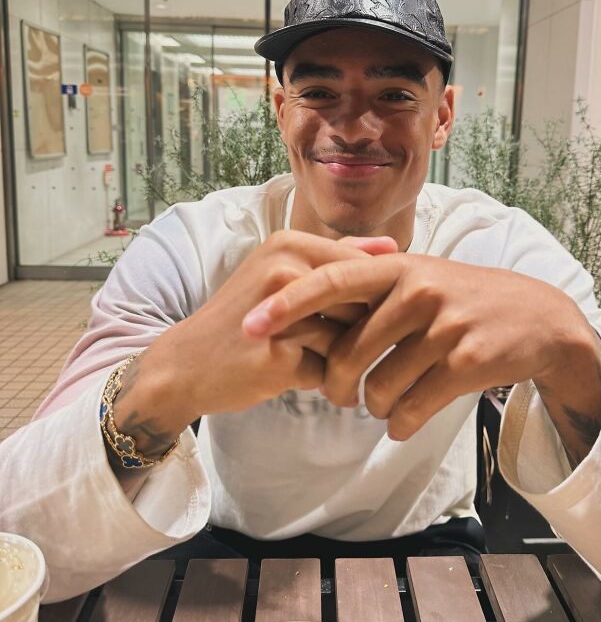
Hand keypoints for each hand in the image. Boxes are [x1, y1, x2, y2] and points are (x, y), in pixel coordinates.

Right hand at [119, 231, 397, 441]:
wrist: (186, 363)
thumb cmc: (245, 319)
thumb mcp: (283, 273)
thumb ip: (339, 257)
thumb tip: (393, 245)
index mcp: (290, 243)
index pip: (365, 269)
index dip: (370, 300)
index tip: (354, 315)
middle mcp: (285, 269)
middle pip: (362, 305)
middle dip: (353, 330)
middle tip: (317, 339)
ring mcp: (281, 312)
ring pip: (349, 340)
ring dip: (335, 357)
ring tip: (296, 352)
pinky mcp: (278, 354)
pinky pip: (328, 371)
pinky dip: (314, 378)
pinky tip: (283, 372)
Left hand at [243, 254, 588, 439]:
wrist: (537, 319)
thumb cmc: (464, 299)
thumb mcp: (421, 276)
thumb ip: (372, 283)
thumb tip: (309, 299)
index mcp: (399, 267)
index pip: (331, 281)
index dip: (287, 303)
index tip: (249, 324)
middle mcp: (419, 290)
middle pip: (349, 352)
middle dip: (336, 385)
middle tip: (340, 396)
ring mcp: (445, 326)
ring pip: (380, 388)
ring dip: (374, 408)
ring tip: (382, 405)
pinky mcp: (467, 362)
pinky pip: (412, 408)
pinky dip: (400, 424)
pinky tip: (403, 423)